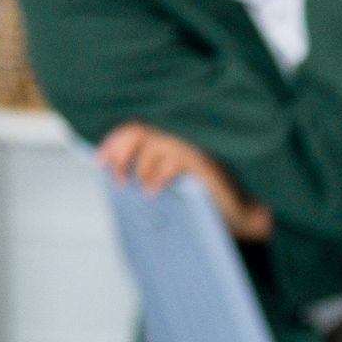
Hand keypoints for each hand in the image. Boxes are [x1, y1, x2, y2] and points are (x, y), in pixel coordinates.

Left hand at [98, 123, 271, 240]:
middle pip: (140, 131)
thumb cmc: (206, 199)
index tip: (100, 162)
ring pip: (155, 144)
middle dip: (121, 154)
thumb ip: (148, 170)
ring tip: (141, 188)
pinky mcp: (206, 162)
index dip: (113, 142)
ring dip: (141, 168)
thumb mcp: (169, 182)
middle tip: (116, 177)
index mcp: (172, 138)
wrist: (241, 214)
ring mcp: (195, 147)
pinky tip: (155, 191)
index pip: (135, 127)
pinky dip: (159, 175)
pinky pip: (176, 159)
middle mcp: (183, 137)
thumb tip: (115, 173)